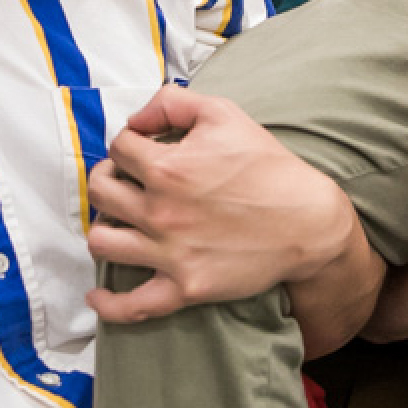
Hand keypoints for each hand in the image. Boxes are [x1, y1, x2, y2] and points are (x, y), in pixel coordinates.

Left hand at [86, 90, 357, 322]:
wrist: (308, 222)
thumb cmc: (269, 167)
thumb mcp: (225, 114)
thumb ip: (172, 102)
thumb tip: (136, 119)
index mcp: (168, 167)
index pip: (118, 148)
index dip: (127, 143)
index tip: (141, 150)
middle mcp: (161, 211)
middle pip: (100, 192)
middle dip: (108, 179)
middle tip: (124, 181)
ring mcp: (170, 253)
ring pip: (102, 242)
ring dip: (104, 227)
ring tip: (119, 222)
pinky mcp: (185, 288)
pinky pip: (131, 305)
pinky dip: (107, 304)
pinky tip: (98, 295)